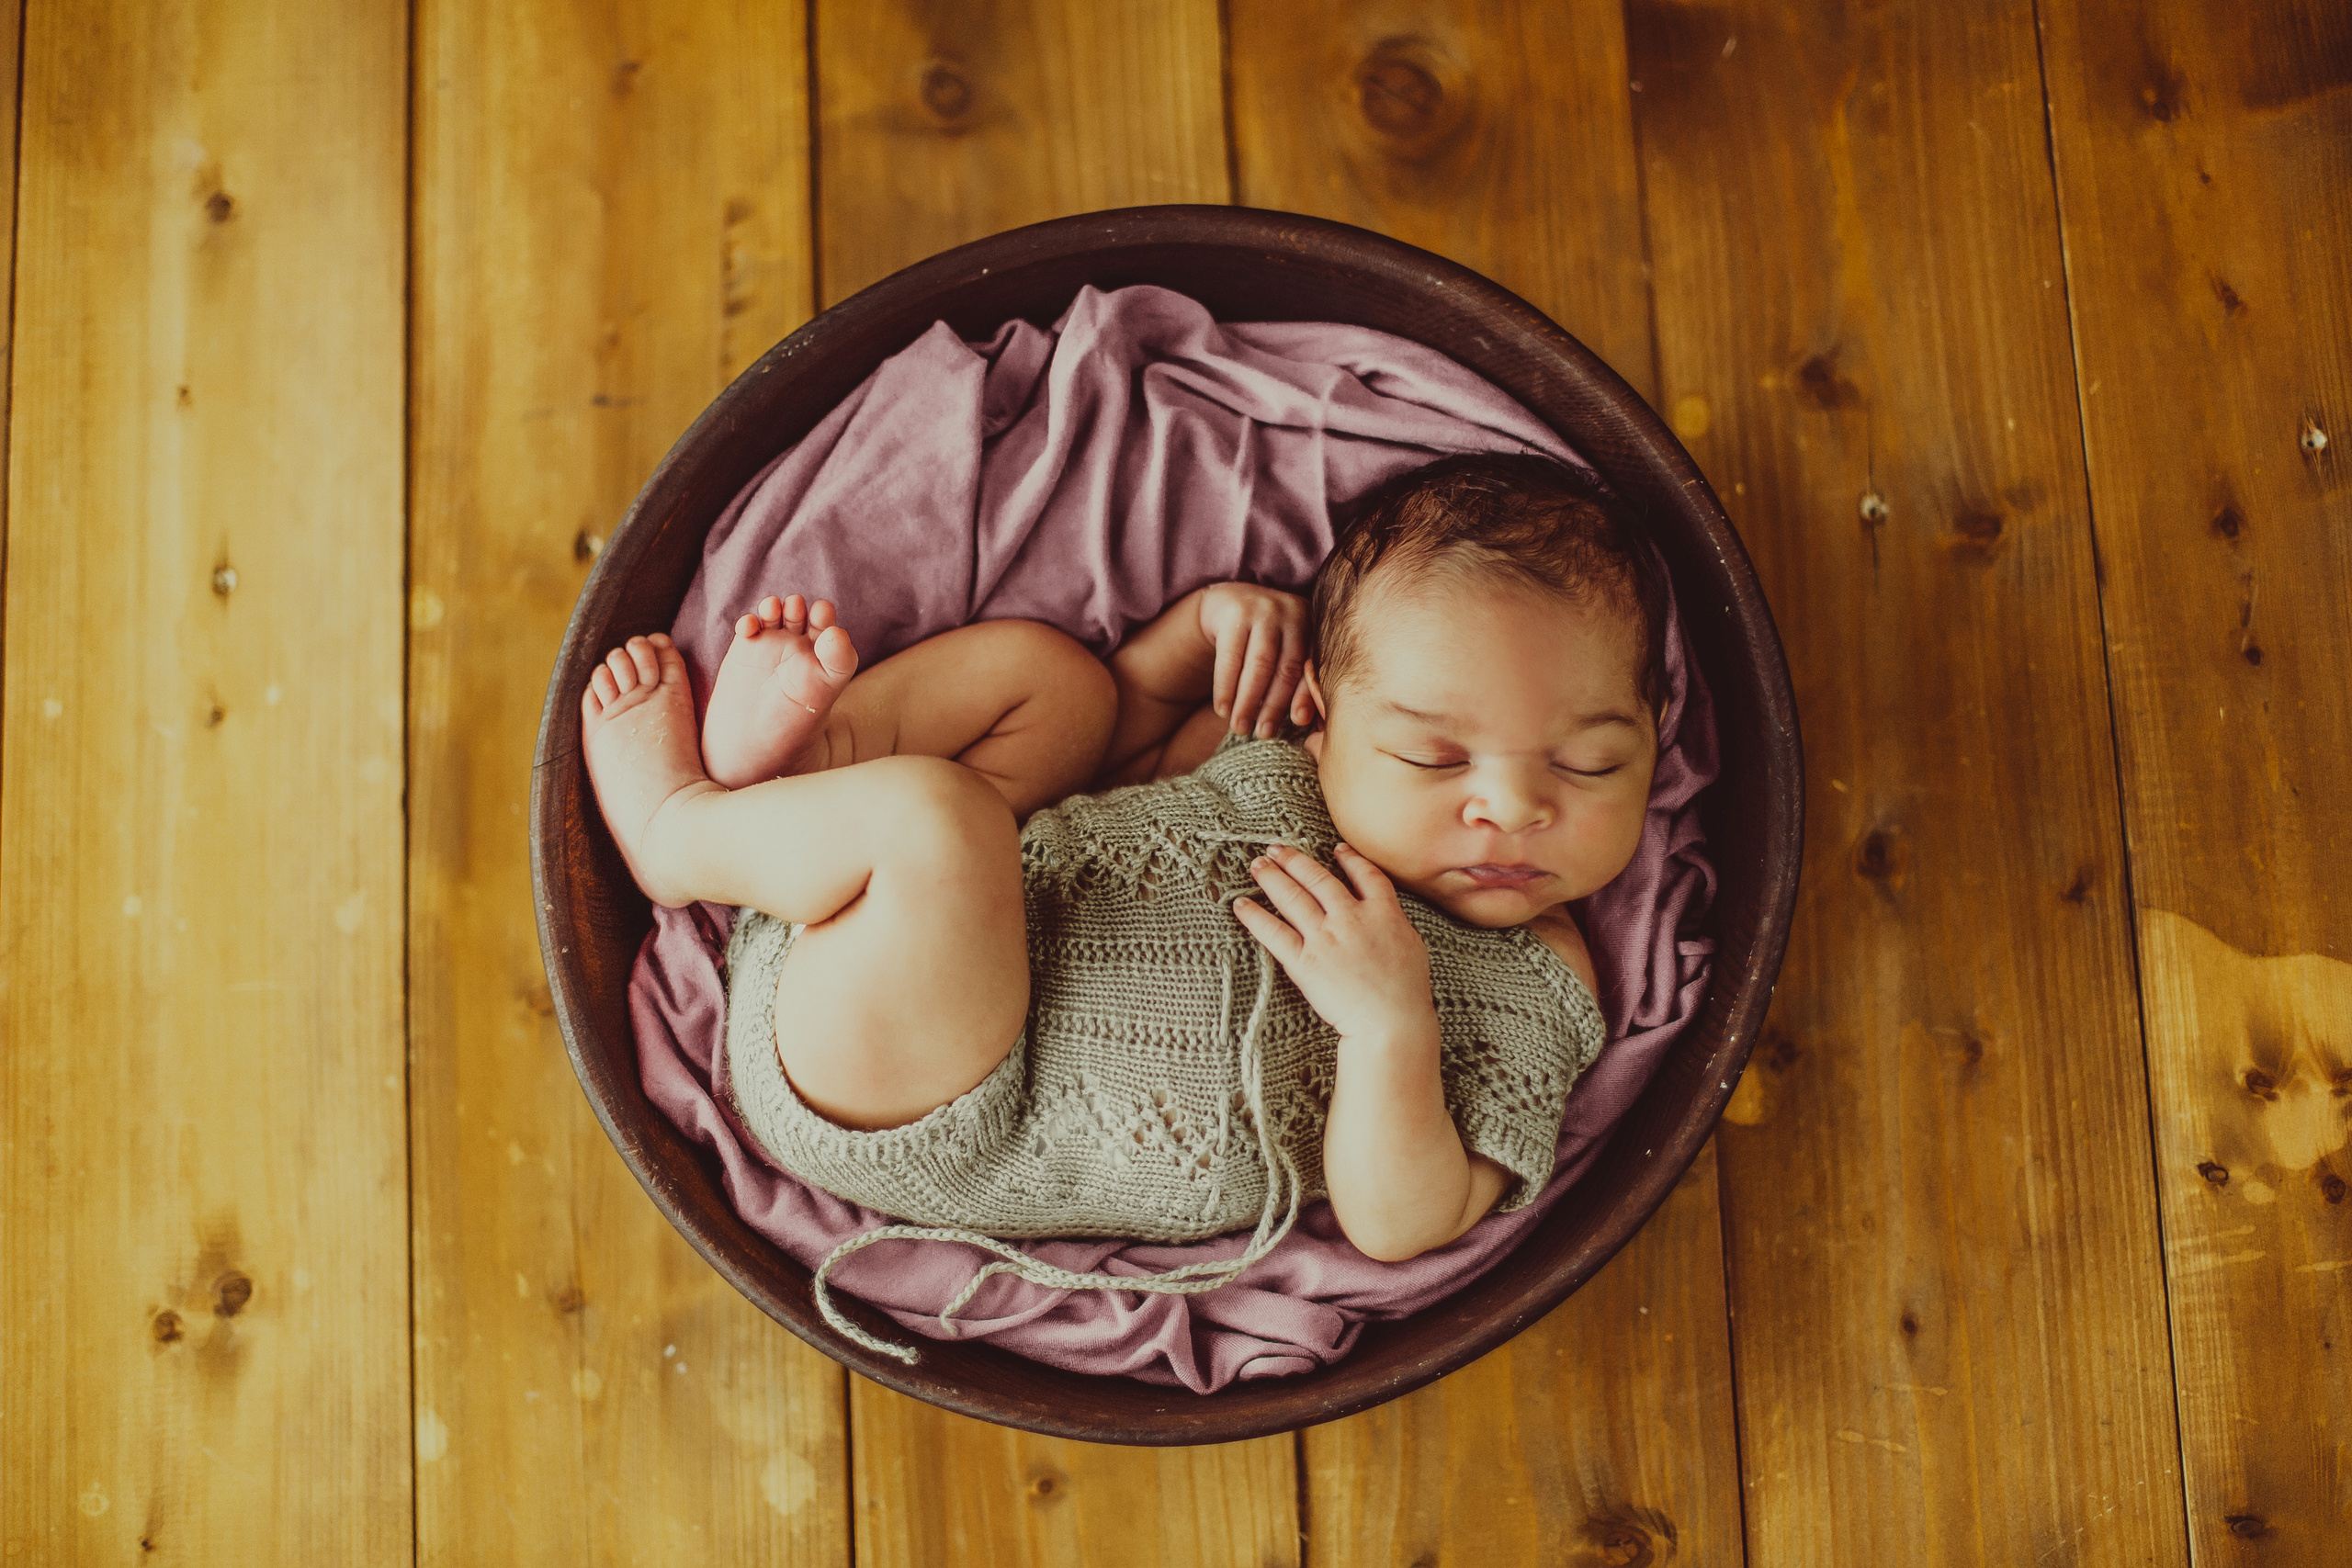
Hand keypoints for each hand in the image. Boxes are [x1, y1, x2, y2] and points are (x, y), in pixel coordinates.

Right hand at [1194, 583, 1313, 737]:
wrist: (1230, 602)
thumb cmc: (1266, 639)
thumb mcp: (1287, 650)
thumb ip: (1299, 678)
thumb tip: (1306, 722)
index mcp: (1312, 626)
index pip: (1311, 666)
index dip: (1305, 695)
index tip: (1298, 722)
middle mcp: (1291, 614)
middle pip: (1285, 668)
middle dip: (1274, 706)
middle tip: (1263, 734)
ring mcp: (1263, 611)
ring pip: (1258, 666)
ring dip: (1248, 702)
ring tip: (1240, 727)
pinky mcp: (1234, 614)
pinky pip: (1230, 659)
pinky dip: (1225, 688)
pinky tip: (1222, 709)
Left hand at [1232, 843, 1434, 1041]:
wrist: (1391, 1021)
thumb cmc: (1407, 991)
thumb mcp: (1412, 945)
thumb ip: (1393, 922)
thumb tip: (1384, 913)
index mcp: (1382, 912)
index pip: (1364, 874)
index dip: (1349, 858)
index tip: (1336, 849)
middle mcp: (1350, 917)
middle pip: (1318, 878)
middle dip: (1294, 860)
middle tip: (1276, 849)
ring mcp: (1325, 937)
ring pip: (1292, 897)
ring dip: (1272, 877)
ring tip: (1257, 865)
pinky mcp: (1304, 961)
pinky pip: (1273, 933)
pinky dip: (1255, 916)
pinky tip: (1241, 904)